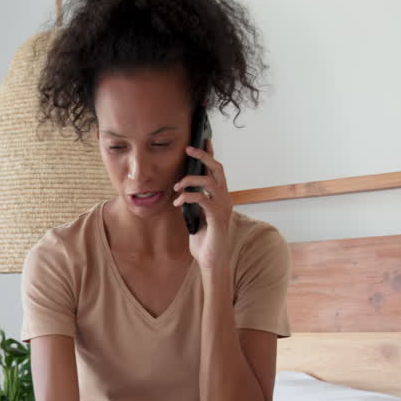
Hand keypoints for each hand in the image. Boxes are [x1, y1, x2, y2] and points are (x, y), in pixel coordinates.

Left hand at [172, 138, 232, 273]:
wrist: (212, 261)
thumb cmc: (204, 241)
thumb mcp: (196, 217)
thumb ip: (193, 204)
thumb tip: (183, 191)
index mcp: (220, 197)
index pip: (216, 170)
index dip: (210, 154)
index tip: (203, 139)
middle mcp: (224, 198)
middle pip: (217, 168)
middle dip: (203, 155)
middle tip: (188, 148)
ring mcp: (223, 207)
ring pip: (209, 180)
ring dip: (190, 179)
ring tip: (176, 186)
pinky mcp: (217, 216)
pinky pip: (202, 198)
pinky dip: (187, 196)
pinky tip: (177, 203)